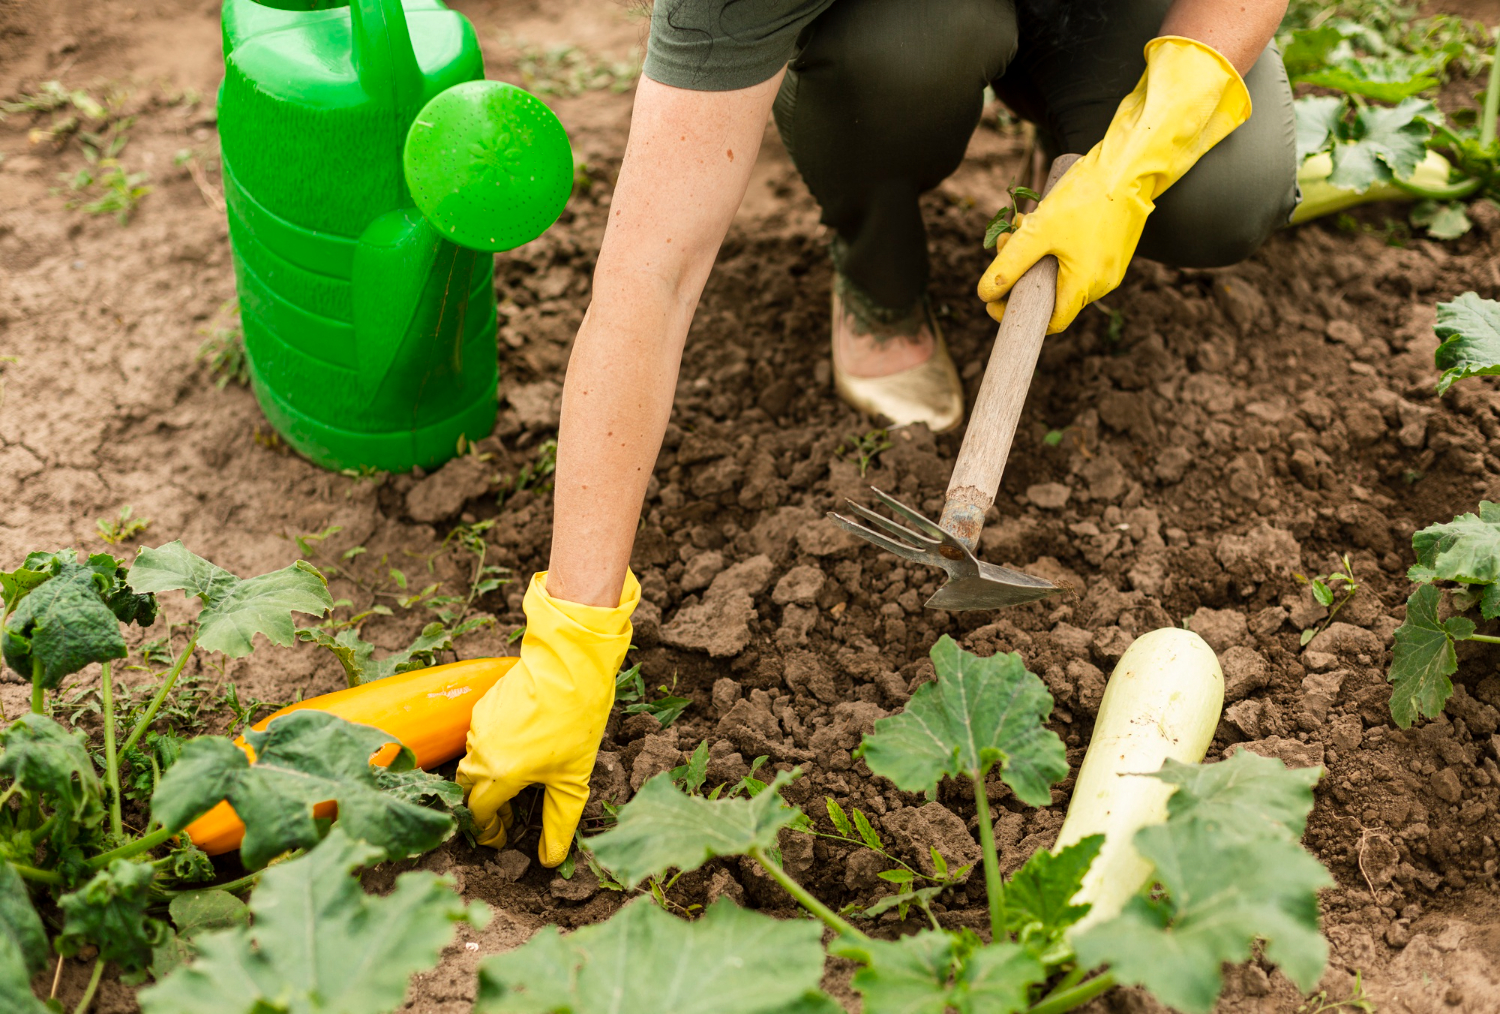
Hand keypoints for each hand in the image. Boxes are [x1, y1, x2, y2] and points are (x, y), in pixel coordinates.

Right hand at [455, 570, 638, 865]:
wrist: (570, 668)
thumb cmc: (576, 724)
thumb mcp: (573, 781)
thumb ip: (559, 824)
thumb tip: (551, 861)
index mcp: (500, 775)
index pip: (478, 813)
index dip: (487, 831)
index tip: (501, 838)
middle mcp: (481, 752)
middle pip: (468, 790)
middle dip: (485, 808)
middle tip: (508, 819)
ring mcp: (479, 727)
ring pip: (472, 763)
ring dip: (488, 780)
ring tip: (516, 786)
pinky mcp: (484, 707)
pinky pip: (479, 739)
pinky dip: (491, 754)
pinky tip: (518, 752)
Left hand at [977, 37, 1250, 333]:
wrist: (1130, 166)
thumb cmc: (1085, 197)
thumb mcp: (1037, 231)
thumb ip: (1009, 265)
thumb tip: (985, 294)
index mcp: (1085, 285)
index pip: (1051, 322)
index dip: (1017, 315)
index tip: (993, 300)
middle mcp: (1102, 283)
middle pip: (1051, 294)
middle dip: (1020, 272)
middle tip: (1004, 241)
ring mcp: (1111, 266)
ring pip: (1061, 273)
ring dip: (1035, 254)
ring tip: (1021, 223)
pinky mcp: (1113, 249)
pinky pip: (1077, 258)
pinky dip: (1054, 246)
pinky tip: (1043, 219)